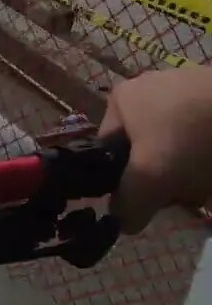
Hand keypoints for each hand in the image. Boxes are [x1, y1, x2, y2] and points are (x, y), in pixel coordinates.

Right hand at [99, 67, 211, 234]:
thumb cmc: (188, 137)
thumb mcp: (149, 176)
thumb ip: (128, 203)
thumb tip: (123, 223)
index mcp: (121, 98)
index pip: (108, 151)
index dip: (125, 180)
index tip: (149, 197)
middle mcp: (146, 87)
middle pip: (146, 149)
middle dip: (164, 176)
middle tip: (183, 192)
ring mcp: (183, 88)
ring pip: (177, 144)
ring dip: (190, 170)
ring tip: (206, 182)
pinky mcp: (211, 97)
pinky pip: (201, 134)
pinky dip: (207, 153)